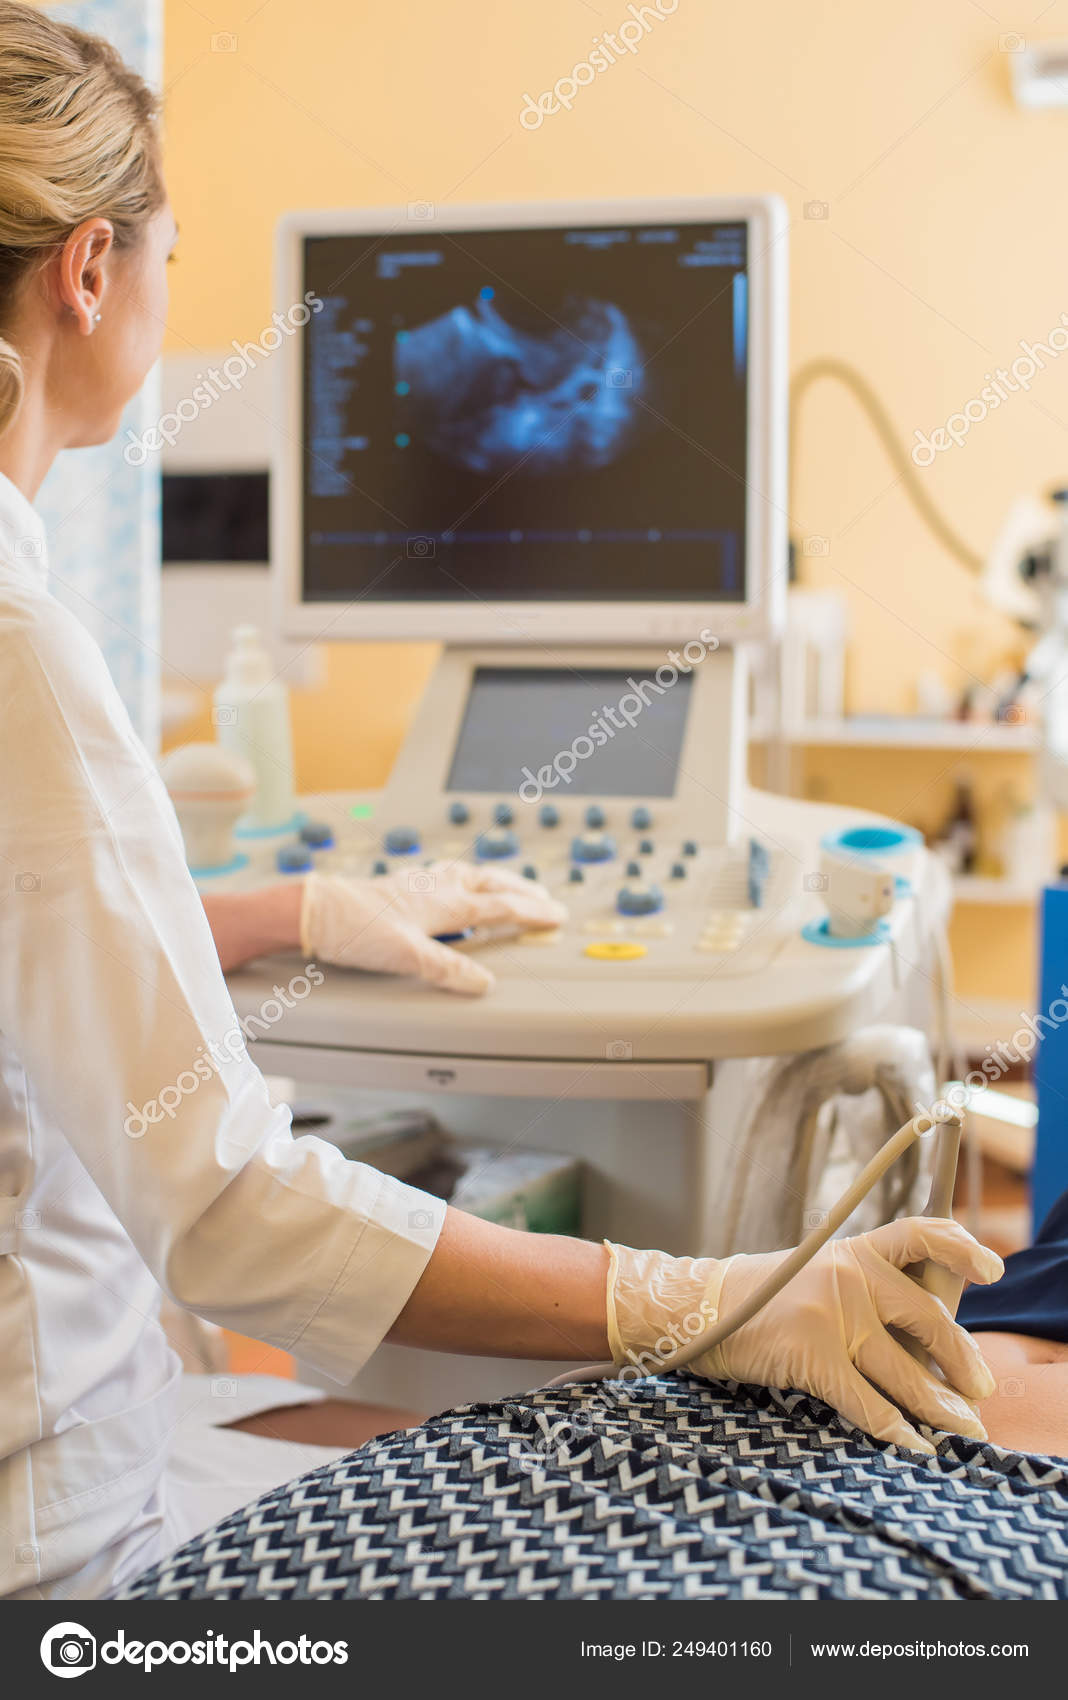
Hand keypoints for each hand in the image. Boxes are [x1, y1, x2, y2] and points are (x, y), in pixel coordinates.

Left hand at [300, 862, 566, 993]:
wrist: (313, 911)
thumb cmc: (354, 929)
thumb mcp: (407, 956)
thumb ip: (448, 968)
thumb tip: (484, 981)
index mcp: (445, 902)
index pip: (500, 907)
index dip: (531, 912)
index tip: (555, 916)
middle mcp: (436, 887)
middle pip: (490, 882)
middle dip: (520, 890)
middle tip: (544, 899)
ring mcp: (418, 883)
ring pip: (469, 875)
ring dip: (495, 880)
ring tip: (509, 886)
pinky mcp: (401, 886)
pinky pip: (446, 876)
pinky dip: (465, 879)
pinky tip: (455, 887)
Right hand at [607, 1218, 1003, 1453]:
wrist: (695, 1308)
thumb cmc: (758, 1297)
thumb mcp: (814, 1272)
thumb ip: (864, 1289)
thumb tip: (923, 1332)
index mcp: (852, 1250)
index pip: (918, 1235)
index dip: (961, 1248)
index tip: (990, 1270)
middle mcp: (849, 1276)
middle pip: (928, 1317)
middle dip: (961, 1360)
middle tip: (977, 1388)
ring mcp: (833, 1316)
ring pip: (905, 1371)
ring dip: (939, 1407)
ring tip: (961, 1427)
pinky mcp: (813, 1356)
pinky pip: (868, 1402)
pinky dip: (896, 1429)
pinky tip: (914, 1444)